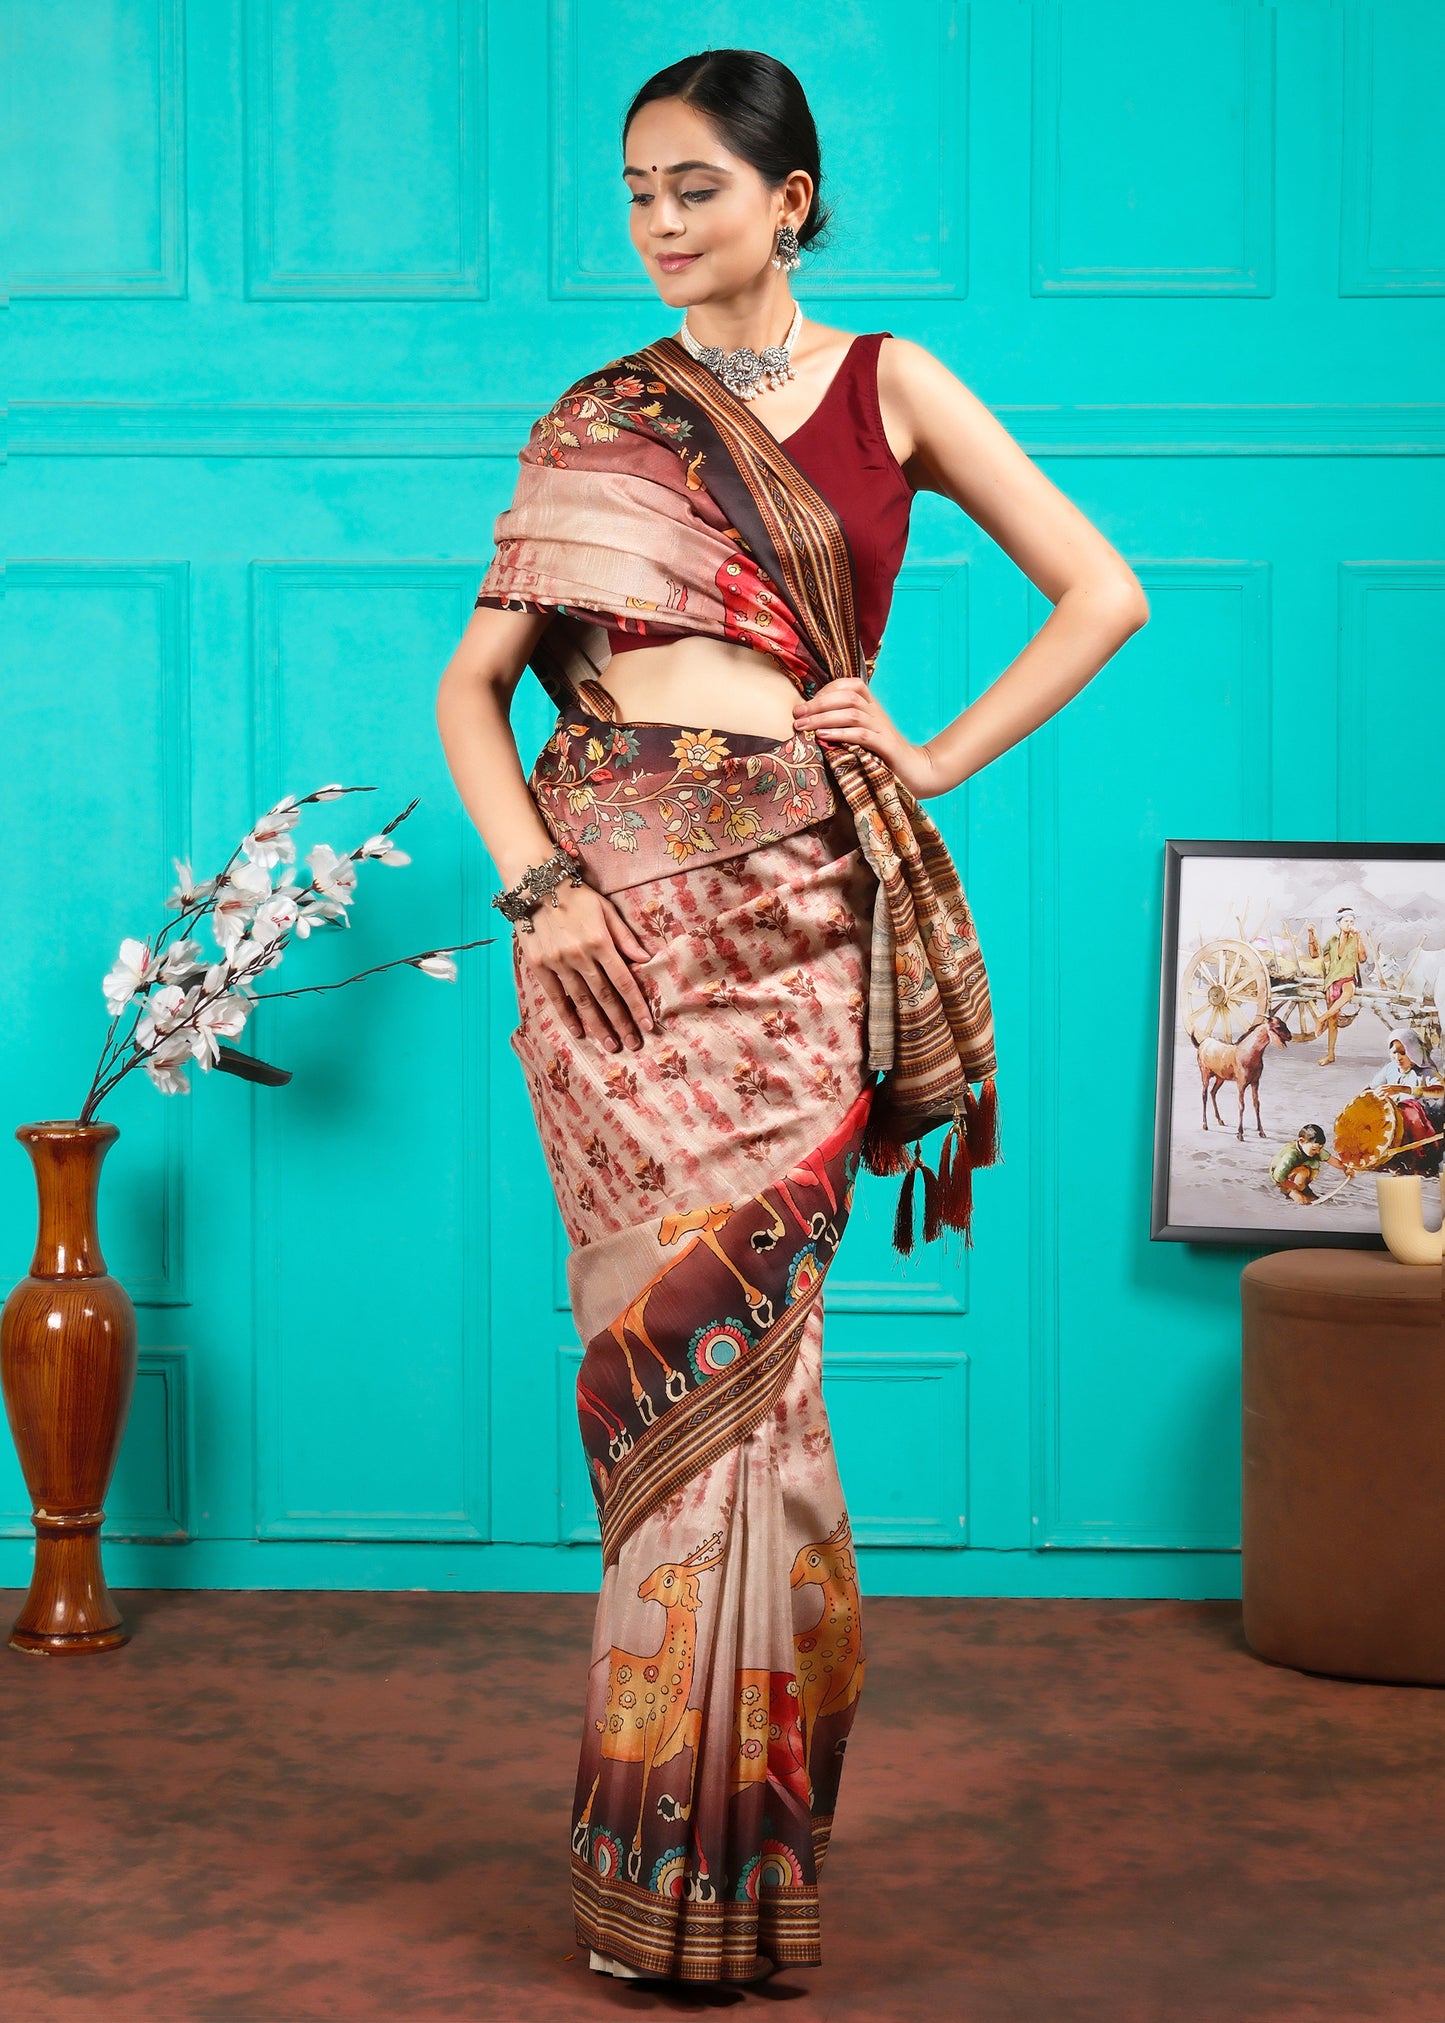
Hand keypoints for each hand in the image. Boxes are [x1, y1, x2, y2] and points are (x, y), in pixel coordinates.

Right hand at [516, 878, 656, 1052]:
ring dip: (597, 1026)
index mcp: (600, 942)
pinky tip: (579, 1032)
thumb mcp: (606, 910)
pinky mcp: (540, 965)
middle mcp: (580, 956)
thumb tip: (645, 960)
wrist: (536, 886)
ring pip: (582, 1001)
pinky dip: (568, 1016)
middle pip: (605, 997)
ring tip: (610, 1044)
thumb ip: (625, 937)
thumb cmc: (577, 897)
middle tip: (632, 1045)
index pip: (623, 982)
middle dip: (621, 1023)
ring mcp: (558, 963)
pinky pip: (556, 996)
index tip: (647, 1026)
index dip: (637, 1006)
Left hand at [792, 679, 948, 798]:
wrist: (916, 772)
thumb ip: (843, 725)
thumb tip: (810, 721)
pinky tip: (822, 738)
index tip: (808, 704)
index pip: (850, 685)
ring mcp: (882, 729)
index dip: (828, 690)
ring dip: (824, 718)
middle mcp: (877, 713)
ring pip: (852, 713)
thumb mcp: (862, 735)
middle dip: (819, 704)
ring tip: (803, 726)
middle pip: (847, 697)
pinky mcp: (886, 747)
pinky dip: (840, 734)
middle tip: (797, 715)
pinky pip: (862, 735)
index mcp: (872, 707)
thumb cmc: (882, 755)